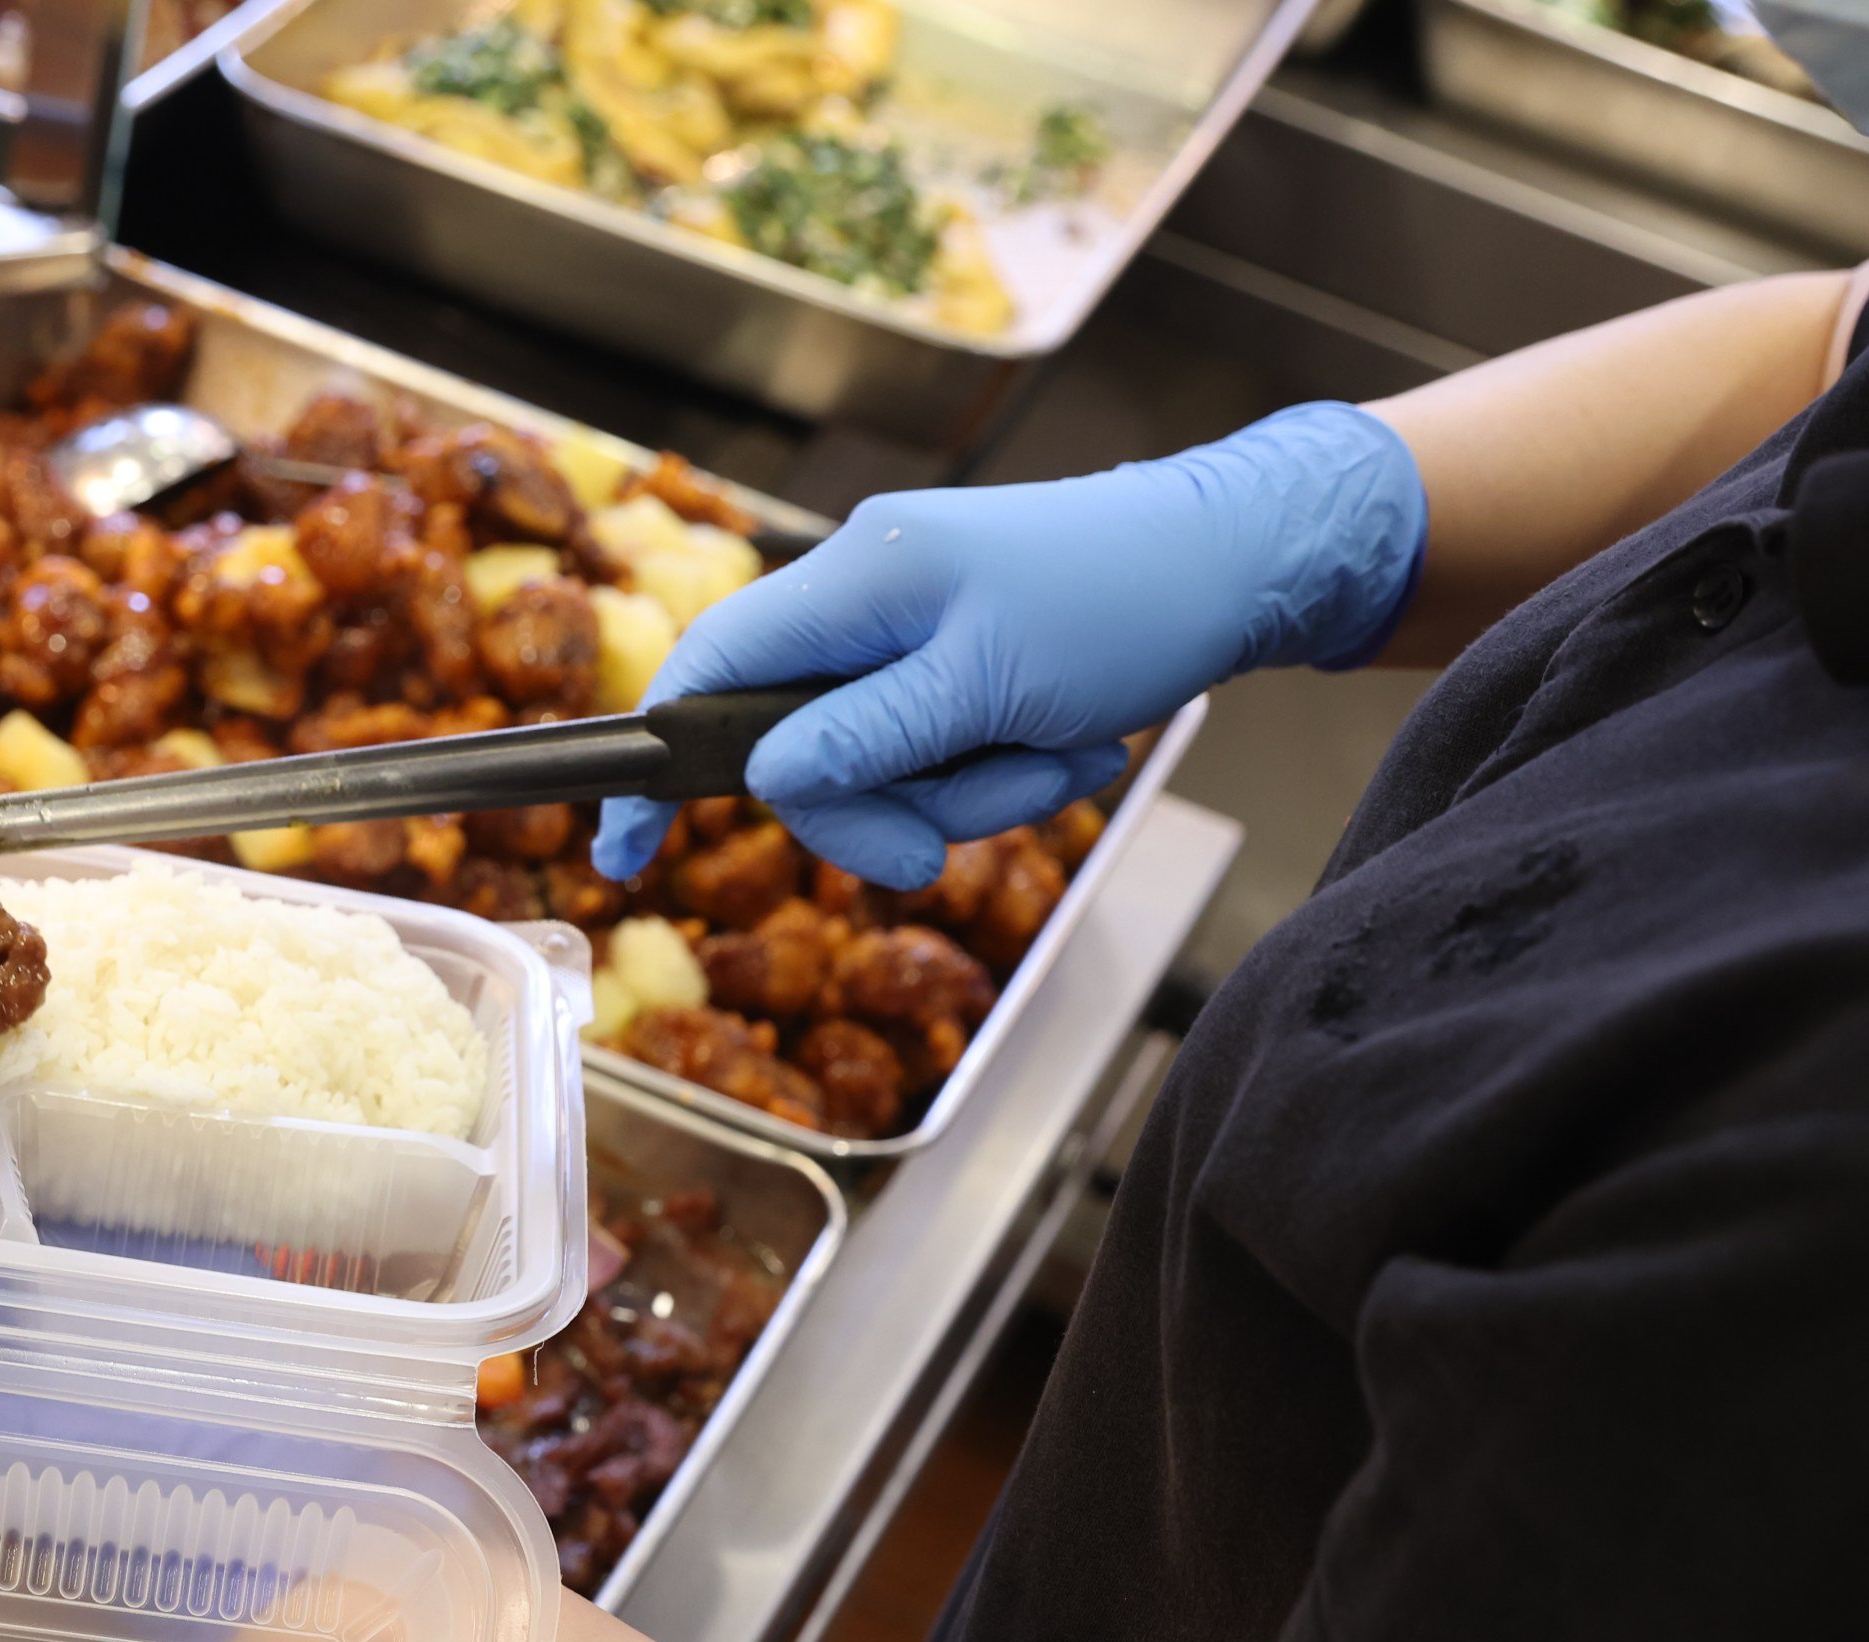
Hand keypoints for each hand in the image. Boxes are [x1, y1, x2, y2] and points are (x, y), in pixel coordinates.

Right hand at [591, 402, 1429, 888]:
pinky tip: (1074, 742)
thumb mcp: (987, 686)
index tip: (623, 852)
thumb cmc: (1126, 600)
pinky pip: (946, 756)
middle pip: (802, 749)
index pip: (707, 668)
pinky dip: (1006, 771)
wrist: (1245, 562)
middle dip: (883, 807)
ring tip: (1056, 753)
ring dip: (970, 792)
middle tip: (944, 838)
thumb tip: (767, 779)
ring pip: (886, 768)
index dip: (653, 762)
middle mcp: (869, 598)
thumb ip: (866, 737)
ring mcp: (919, 632)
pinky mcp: (967, 663)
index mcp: (854, 579)